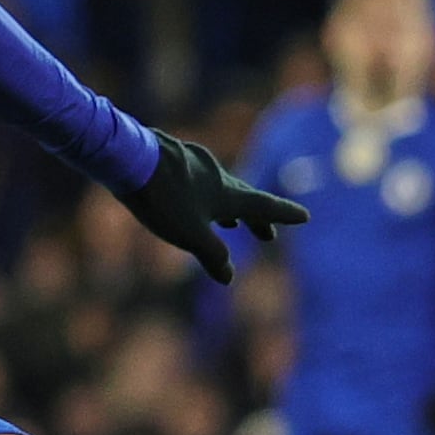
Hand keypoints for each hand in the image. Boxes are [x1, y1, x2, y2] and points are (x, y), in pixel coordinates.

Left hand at [118, 131, 308, 284]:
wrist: (130, 158)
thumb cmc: (163, 199)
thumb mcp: (190, 235)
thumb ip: (213, 255)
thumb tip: (227, 276)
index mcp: (227, 194)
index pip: (264, 206)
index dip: (284, 214)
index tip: (304, 217)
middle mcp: (216, 174)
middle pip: (243, 198)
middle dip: (255, 219)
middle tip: (267, 235)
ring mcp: (194, 163)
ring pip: (219, 188)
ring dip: (229, 207)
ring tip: (231, 222)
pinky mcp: (172, 158)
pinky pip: (197, 179)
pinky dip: (204, 194)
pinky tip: (190, 197)